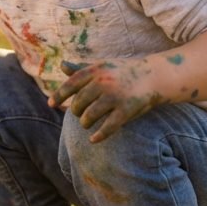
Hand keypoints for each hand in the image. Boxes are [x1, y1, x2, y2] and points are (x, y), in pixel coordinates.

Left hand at [49, 56, 165, 141]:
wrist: (154, 76)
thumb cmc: (124, 72)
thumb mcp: (102, 66)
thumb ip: (82, 69)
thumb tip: (62, 66)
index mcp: (96, 70)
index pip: (71, 84)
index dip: (59, 95)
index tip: (51, 104)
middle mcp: (103, 82)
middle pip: (79, 103)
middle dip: (77, 111)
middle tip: (80, 114)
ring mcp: (115, 96)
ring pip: (89, 117)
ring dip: (86, 123)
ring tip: (87, 123)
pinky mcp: (126, 110)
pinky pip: (108, 127)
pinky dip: (99, 136)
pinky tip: (93, 140)